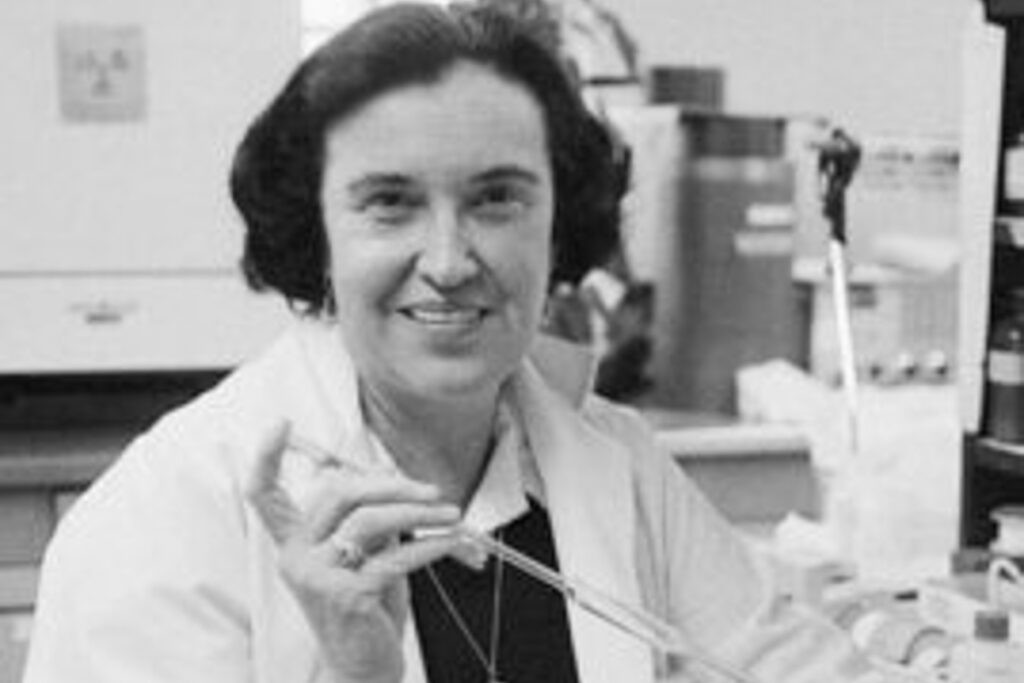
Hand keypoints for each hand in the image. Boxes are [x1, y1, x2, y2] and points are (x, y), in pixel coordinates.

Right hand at [245, 421, 462, 682]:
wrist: (364, 666)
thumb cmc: (365, 603)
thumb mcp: (363, 552)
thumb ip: (367, 515)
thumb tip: (391, 474)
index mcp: (293, 542)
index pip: (265, 496)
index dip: (267, 458)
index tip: (280, 424)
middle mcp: (295, 557)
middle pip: (339, 493)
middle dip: (392, 484)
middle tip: (431, 490)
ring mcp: (317, 578)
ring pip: (371, 520)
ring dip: (420, 512)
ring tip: (451, 514)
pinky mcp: (347, 596)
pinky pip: (395, 556)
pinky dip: (430, 544)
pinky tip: (449, 540)